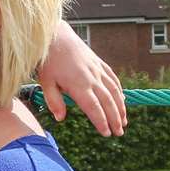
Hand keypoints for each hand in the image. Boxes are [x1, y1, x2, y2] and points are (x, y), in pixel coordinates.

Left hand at [38, 22, 126, 136]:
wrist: (56, 36)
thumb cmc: (48, 62)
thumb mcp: (46, 83)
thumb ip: (53, 101)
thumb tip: (60, 118)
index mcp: (78, 85)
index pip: (93, 107)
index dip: (101, 121)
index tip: (106, 133)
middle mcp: (92, 78)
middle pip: (108, 102)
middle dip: (115, 119)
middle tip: (119, 133)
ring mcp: (97, 70)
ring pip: (114, 91)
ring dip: (121, 107)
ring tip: (124, 122)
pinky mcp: (99, 63)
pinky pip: (113, 79)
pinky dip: (120, 91)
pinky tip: (122, 100)